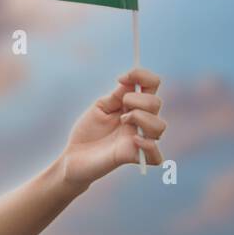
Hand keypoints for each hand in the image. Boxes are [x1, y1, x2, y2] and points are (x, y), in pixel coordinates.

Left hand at [59, 67, 166, 189]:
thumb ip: (117, 95)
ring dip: (141, 118)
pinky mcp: (133, 158)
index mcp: (134, 106)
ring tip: (122, 121)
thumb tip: (131, 79)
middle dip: (137, 99)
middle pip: (156, 103)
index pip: (152, 86)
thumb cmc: (88, 131)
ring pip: (160, 126)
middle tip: (120, 107)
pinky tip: (133, 140)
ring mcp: (139, 140)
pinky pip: (156, 156)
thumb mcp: (101, 107)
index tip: (122, 78)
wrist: (73, 156)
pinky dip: (148, 145)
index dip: (142, 76)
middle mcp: (141, 122)